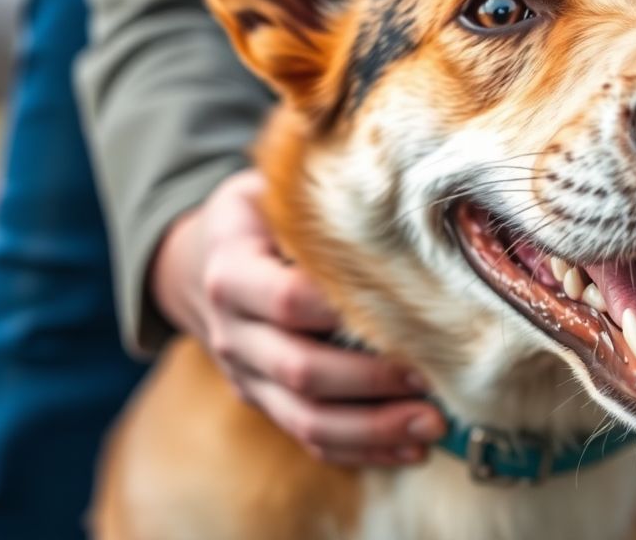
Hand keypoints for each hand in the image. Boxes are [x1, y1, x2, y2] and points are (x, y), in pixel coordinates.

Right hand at [151, 168, 445, 466]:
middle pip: (300, 370)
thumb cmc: (258, 218)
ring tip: (433, 426)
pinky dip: (362, 452)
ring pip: (305, 419)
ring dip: (373, 430)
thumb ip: (316, 198)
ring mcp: (246, 376)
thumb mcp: (270, 190)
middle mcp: (233, 333)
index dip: (345, 312)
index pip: (288, 301)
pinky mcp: (265, 403)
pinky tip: (410, 450)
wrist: (202, 263)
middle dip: (371, 383)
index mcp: (232, 272)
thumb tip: (397, 185)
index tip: (407, 314)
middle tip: (432, 378)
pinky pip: (310, 440)